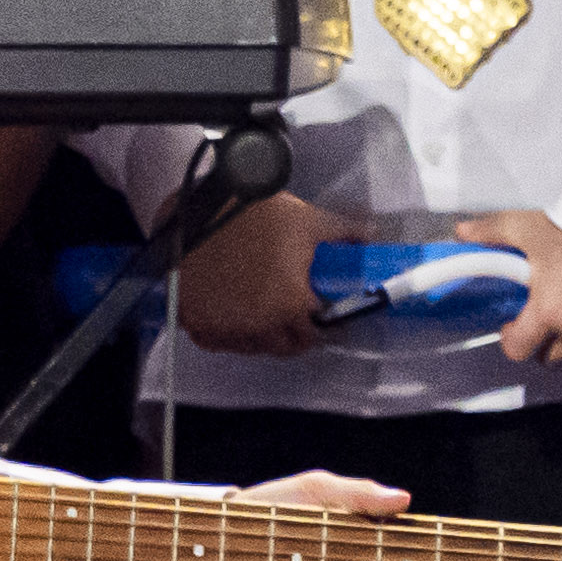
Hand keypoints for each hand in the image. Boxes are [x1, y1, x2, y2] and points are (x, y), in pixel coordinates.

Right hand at [173, 187, 346, 357]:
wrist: (191, 213)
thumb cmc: (249, 214)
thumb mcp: (302, 218)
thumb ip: (341, 231)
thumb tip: (370, 234)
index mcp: (291, 306)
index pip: (313, 335)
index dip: (318, 325)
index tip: (316, 315)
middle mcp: (260, 327)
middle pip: (283, 347)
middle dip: (291, 333)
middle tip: (291, 311)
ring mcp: (225, 330)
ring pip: (251, 347)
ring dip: (260, 334)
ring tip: (260, 306)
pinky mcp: (196, 326)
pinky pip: (219, 342)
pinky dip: (227, 332)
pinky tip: (231, 309)